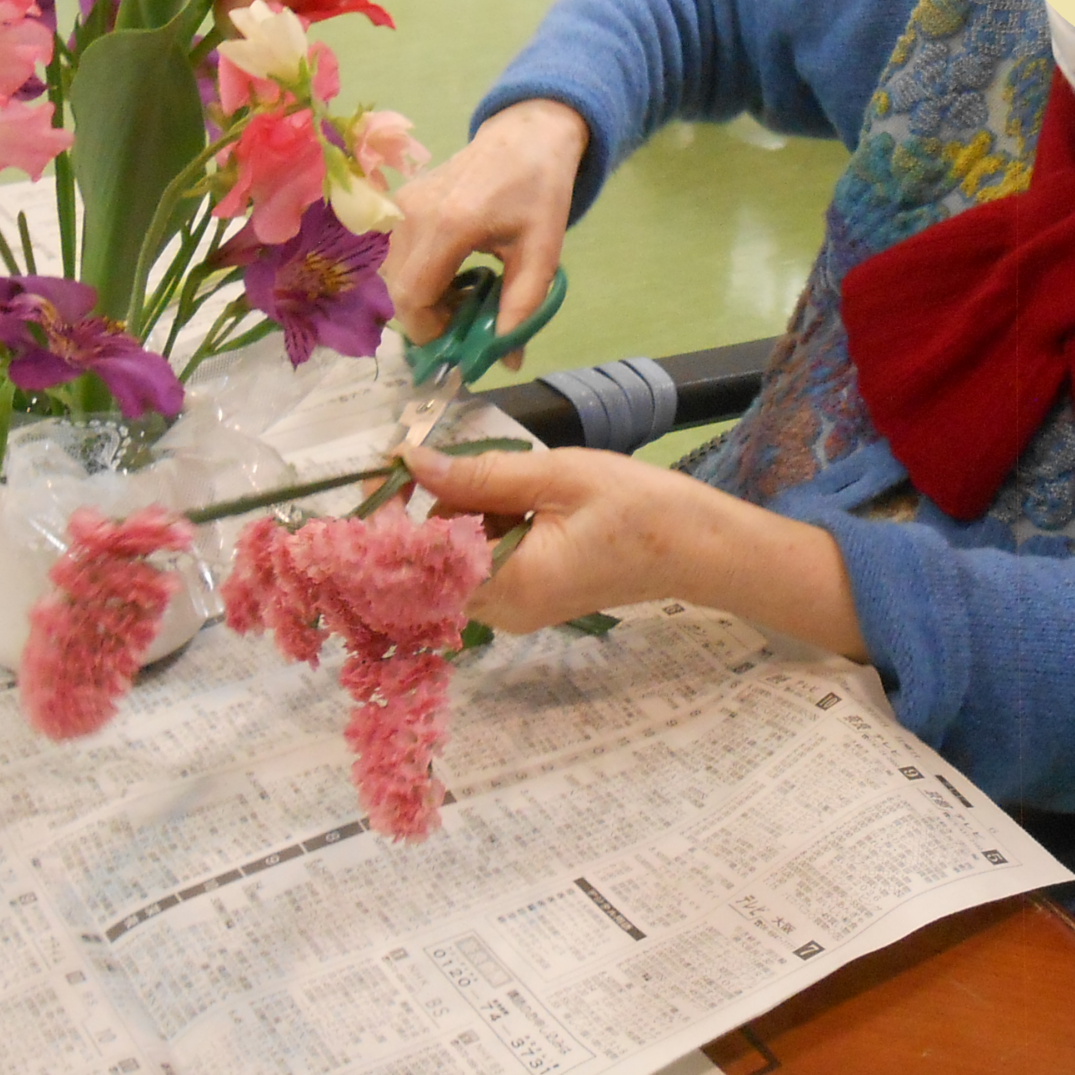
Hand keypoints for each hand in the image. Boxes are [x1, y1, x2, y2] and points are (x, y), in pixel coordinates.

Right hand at [382, 99, 587, 367]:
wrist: (526, 135)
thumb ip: (523, 305)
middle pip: (398, 291)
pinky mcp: (400, 202)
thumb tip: (508, 358)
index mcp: (449, 225)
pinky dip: (419, 277)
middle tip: (466, 324)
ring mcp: (401, 205)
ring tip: (464, 299)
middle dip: (426, 320)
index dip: (428, 331)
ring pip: (393, 276)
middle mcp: (413, 214)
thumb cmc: (539, 190)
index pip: (412, 296)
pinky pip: (396, 256)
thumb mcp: (543, 252)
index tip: (460, 342)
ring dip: (423, 299)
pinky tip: (453, 276)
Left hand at [406, 443, 866, 659]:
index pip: (419, 563)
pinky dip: (485, 530)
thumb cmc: (637, 508)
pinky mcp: (529, 599)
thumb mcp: (556, 476)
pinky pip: (482, 564)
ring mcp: (517, 610)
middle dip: (432, 511)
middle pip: (431, 565)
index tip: (376, 477)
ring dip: (463, 517)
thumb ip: (479, 475)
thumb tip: (411, 464)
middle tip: (456, 463)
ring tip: (516, 484)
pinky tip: (520, 502)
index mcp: (510, 585)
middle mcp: (505, 612)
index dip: (389, 522)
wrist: (697, 545)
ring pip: (455, 562)